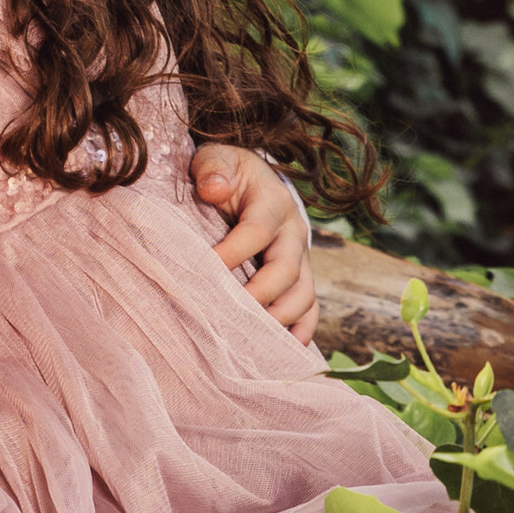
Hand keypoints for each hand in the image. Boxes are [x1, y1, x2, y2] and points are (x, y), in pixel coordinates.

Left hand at [193, 143, 317, 347]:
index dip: (233, 252)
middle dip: (259, 295)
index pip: (257, 231)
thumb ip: (212, 168)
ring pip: (302, 295)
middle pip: (286, 270)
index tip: (204, 270)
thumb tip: (212, 188)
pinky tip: (284, 354)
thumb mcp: (216, 158)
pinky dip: (300, 333)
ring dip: (279, 319)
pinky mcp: (300, 280)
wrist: (250, 182)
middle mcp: (293, 233)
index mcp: (272, 203)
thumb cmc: (227, 173)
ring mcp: (300, 260)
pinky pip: (309, 311)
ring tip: (252, 339)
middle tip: (229, 315)